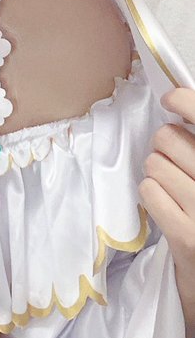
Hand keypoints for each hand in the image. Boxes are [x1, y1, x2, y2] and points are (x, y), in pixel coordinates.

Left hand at [139, 87, 194, 337]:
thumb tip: (177, 102)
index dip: (185, 101)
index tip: (171, 100)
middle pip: (169, 137)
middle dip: (166, 146)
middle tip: (175, 162)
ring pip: (155, 163)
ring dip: (157, 172)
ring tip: (173, 187)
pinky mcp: (188, 238)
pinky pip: (150, 191)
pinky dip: (153, 195)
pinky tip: (166, 205)